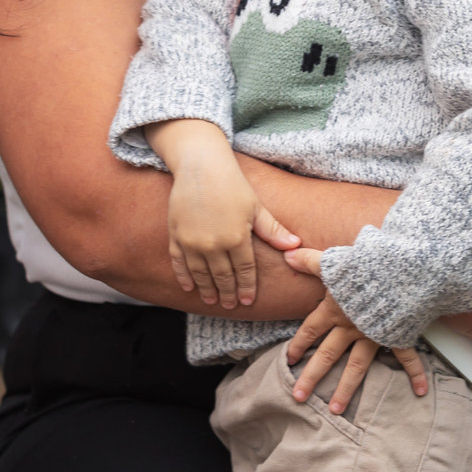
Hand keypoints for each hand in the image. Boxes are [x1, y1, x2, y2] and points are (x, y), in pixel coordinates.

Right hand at [168, 168, 298, 310]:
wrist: (200, 166)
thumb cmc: (232, 184)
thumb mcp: (256, 207)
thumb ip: (272, 230)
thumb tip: (295, 245)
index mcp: (237, 238)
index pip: (244, 271)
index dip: (245, 288)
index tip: (246, 301)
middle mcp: (214, 244)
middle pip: (222, 276)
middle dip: (227, 293)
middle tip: (229, 305)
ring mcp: (193, 241)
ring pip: (200, 274)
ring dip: (206, 289)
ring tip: (211, 300)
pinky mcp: (176, 235)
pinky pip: (179, 262)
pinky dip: (183, 276)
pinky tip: (188, 286)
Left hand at [284, 255, 427, 412]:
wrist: (402, 271)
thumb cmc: (368, 265)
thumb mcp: (335, 261)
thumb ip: (310, 260)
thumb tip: (286, 253)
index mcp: (334, 310)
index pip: (310, 330)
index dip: (298, 344)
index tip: (288, 360)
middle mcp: (350, 327)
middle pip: (327, 355)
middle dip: (312, 377)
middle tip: (298, 397)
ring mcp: (373, 335)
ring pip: (356, 367)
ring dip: (345, 389)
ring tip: (335, 411)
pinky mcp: (396, 335)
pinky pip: (406, 358)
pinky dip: (415, 374)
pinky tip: (419, 391)